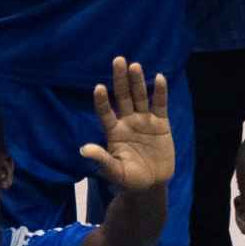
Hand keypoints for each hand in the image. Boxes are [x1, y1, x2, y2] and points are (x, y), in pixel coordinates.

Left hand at [82, 57, 178, 196]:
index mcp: (114, 132)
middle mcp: (127, 121)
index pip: (105, 112)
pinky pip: (160, 105)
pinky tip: (159, 78)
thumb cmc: (128, 179)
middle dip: (120, 80)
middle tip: (118, 60)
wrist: (151, 185)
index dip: (102, 101)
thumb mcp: (114, 172)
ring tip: (134, 66)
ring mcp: (144, 121)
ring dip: (137, 82)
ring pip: (140, 97)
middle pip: (123, 97)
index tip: (99, 88)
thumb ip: (101, 159)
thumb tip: (83, 150)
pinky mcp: (161, 124)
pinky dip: (160, 92)